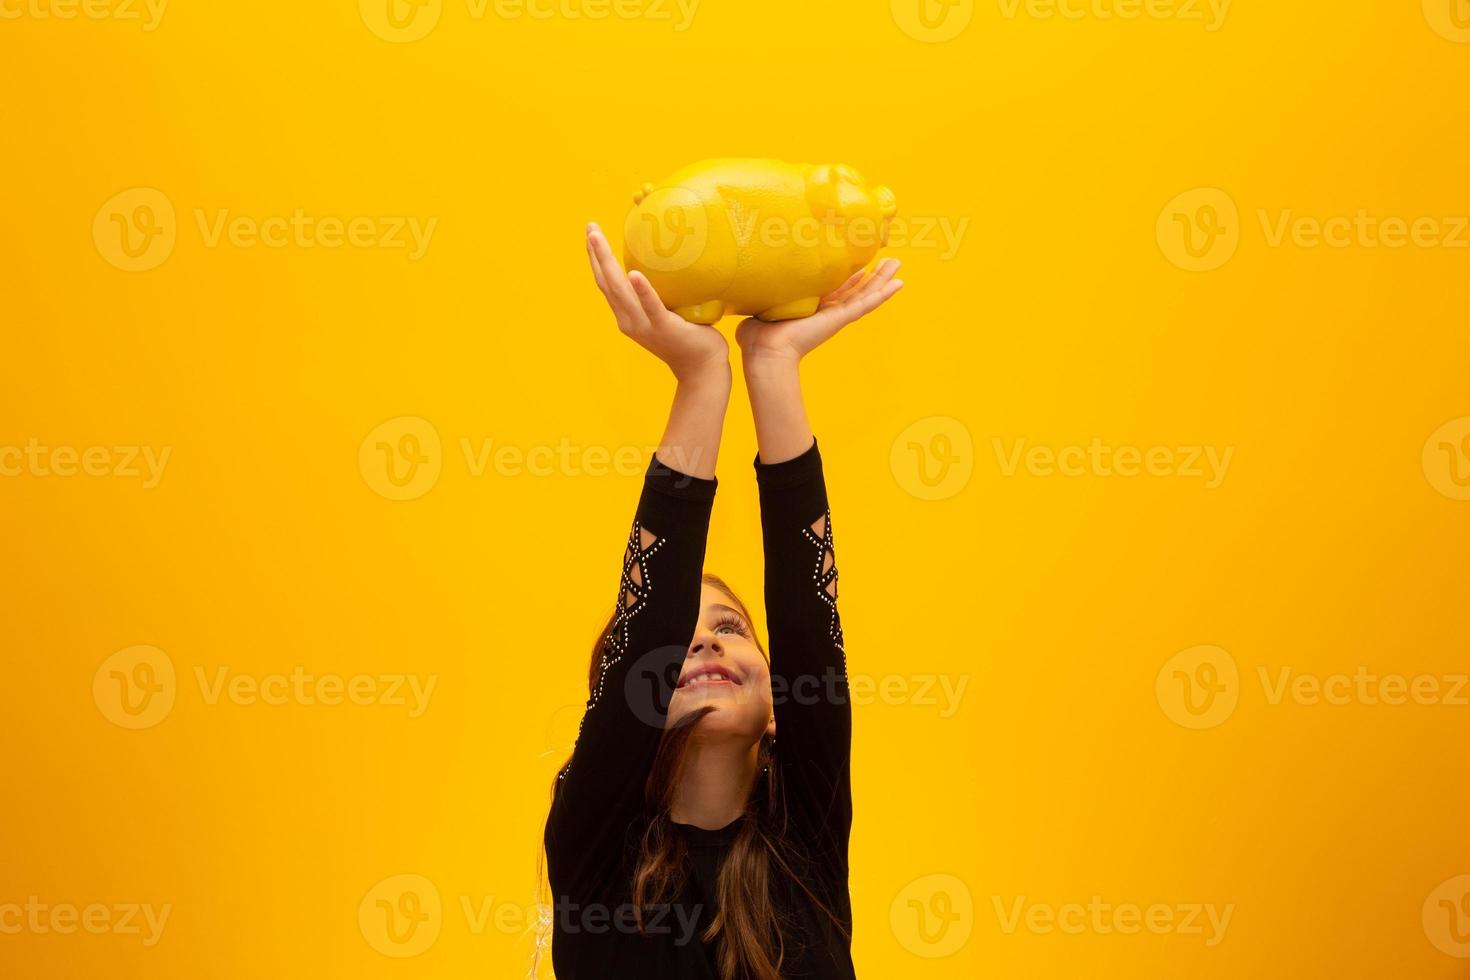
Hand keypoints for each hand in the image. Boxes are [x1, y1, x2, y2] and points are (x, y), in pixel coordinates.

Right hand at [585, 222, 728, 385]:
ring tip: (598, 239)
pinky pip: (651, 306)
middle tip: (590, 227)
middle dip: (596, 254)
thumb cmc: (690, 337)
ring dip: (607, 262)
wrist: (702, 368)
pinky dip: (641, 290)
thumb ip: (660, 293)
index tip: (591, 234)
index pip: (607, 284)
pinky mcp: (664, 327)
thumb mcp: (667, 312)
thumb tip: (669, 261)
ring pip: (620, 290)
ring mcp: (644, 325)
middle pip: (607, 283)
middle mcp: (629, 321)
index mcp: (628, 316)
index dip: (597, 259)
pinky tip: (634, 274)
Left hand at [735, 258, 903, 372]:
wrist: (766, 353)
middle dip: (872, 276)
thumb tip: (742, 284)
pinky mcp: (840, 319)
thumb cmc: (757, 338)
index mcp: (810, 310)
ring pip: (866, 295)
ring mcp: (836, 316)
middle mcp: (826, 313)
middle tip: (888, 261)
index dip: (847, 278)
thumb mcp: (762, 307)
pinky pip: (866, 304)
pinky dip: (883, 294)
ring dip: (883, 280)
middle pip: (856, 291)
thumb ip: (759, 296)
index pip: (834, 291)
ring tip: (898, 265)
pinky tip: (898, 284)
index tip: (858, 266)